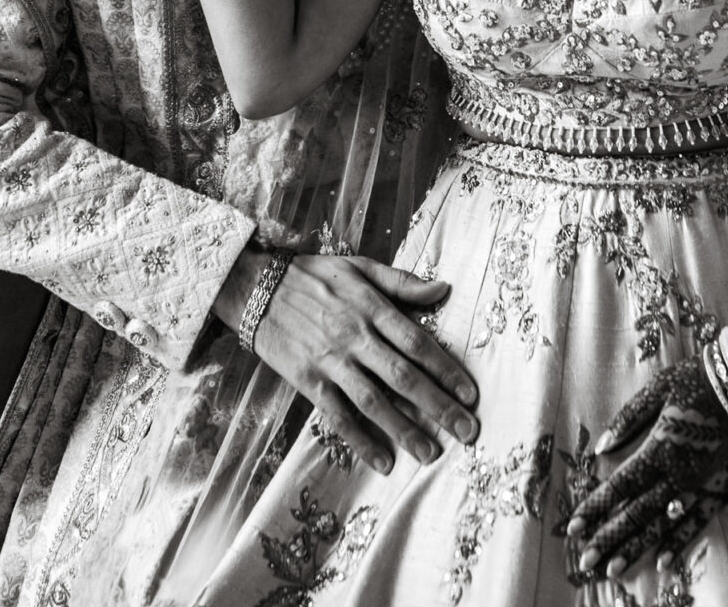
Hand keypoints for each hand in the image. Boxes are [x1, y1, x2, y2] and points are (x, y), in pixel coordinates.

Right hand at [214, 252, 479, 474]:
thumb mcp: (359, 267)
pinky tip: (383, 461)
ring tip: (431, 454)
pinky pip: (338, 416)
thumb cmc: (313, 275)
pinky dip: (360, 440)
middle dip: (437, 406)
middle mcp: (354, 337)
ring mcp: (331, 362)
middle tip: (467, 431)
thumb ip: (401, 282)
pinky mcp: (309, 381)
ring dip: (404, 430)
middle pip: (403, 376)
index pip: (416, 342)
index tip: (470, 393)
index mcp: (371, 307)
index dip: (446, 369)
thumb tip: (444, 289)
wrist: (257, 288)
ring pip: (373, 401)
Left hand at [566, 357, 727, 581]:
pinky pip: (697, 523)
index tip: (573, 526)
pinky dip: (678, 543)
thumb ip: (628, 419)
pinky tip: (662, 562)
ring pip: (662, 525)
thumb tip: (601, 447)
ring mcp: (700, 486)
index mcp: (659, 448)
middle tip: (584, 560)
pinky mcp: (719, 489)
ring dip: (636, 547)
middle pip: (636, 512)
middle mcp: (677, 474)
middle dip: (608, 537)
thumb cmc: (697, 381)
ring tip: (612, 569)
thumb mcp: (657, 390)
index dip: (595, 507)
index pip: (619, 485)